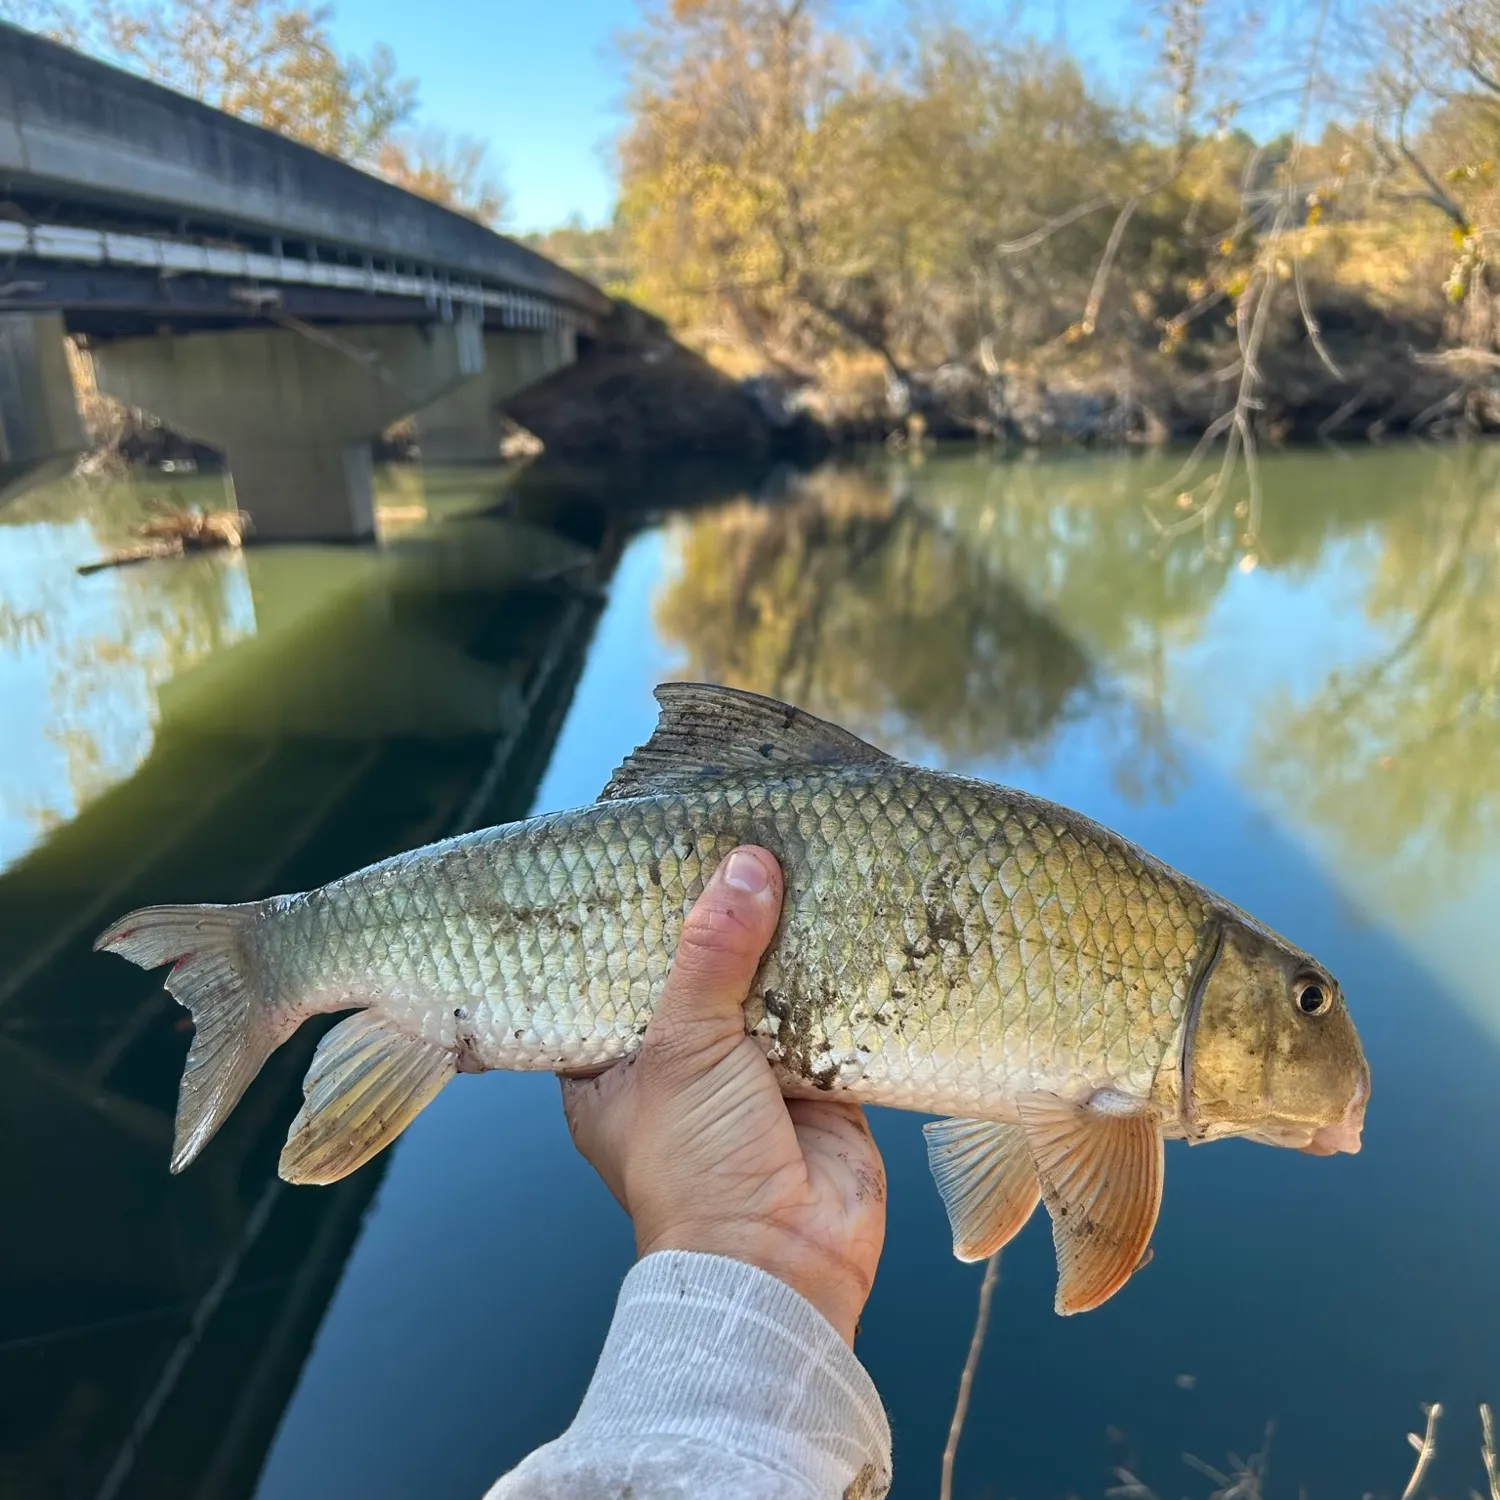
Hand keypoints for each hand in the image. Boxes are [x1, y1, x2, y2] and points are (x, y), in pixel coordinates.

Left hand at [561, 845, 886, 1345]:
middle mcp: (677, 1065)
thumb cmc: (697, 1168)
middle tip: (740, 836)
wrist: (783, 1262)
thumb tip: (744, 866)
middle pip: (699, 971)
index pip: (616, 972)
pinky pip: (827, 1012)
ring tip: (798, 855)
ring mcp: (749, 1072)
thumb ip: (711, 954)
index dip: (638, 917)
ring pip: (767, 986)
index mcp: (613, 1064)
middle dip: (724, 919)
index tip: (659, 853)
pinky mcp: (816, 1080)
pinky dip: (840, 974)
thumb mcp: (683, 1048)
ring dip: (786, 939)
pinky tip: (850, 913)